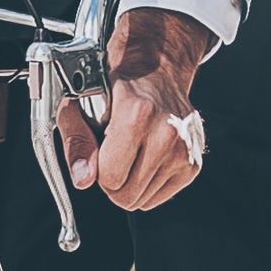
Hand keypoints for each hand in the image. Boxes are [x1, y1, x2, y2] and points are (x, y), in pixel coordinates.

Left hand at [59, 7, 213, 211]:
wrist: (156, 70)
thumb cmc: (115, 87)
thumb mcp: (81, 105)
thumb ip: (76, 143)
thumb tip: (83, 179)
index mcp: (136, 114)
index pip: (110, 178)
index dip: (98, 168)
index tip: (101, 149)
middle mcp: (167, 133)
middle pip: (126, 195)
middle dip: (112, 180)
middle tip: (114, 153)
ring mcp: (184, 150)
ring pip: (143, 200)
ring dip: (130, 182)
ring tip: (132, 151)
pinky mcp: (193, 164)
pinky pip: (160, 197)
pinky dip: (148, 184)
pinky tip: (147, 157)